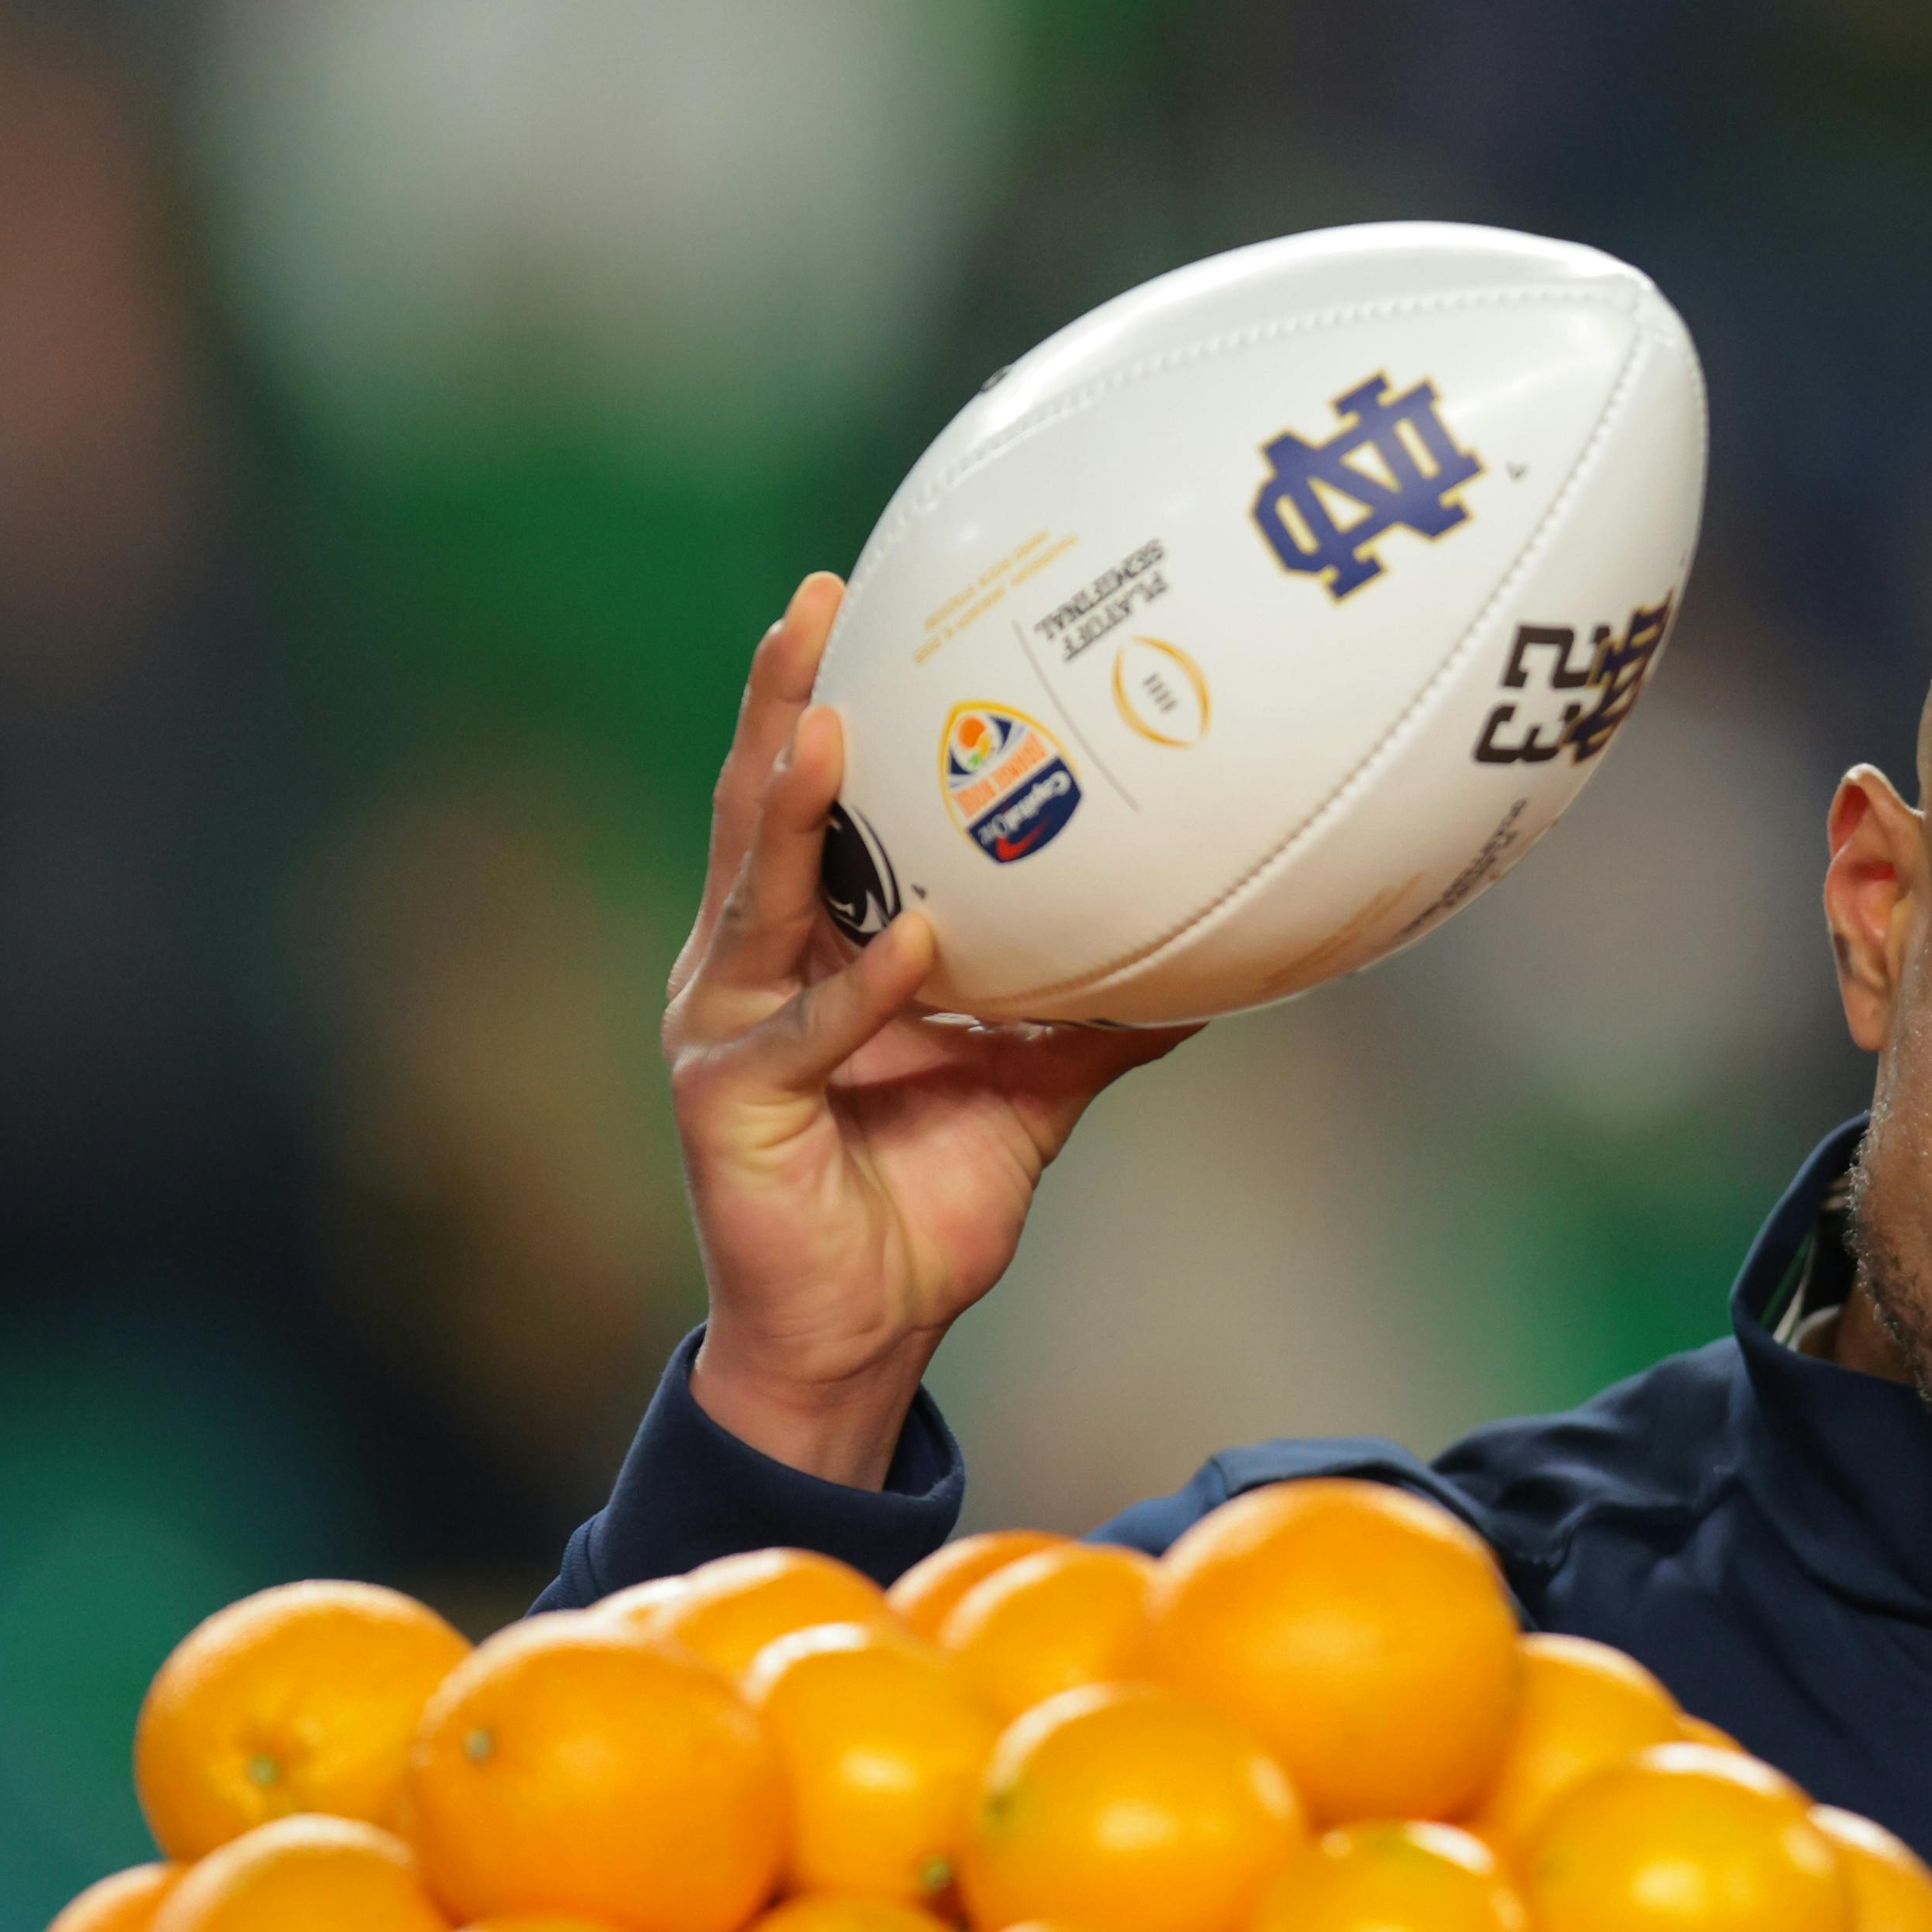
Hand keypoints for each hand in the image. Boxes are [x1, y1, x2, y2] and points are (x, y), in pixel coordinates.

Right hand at [665, 575, 1192, 1483]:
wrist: (864, 1331)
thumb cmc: (923, 1200)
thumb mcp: (1032, 1089)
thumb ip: (1093, 1018)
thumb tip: (1207, 962)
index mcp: (802, 947)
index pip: (804, 802)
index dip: (816, 701)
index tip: (850, 599)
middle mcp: (746, 969)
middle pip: (756, 811)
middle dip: (781, 704)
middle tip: (815, 604)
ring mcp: (724, 1029)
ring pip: (754, 896)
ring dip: (790, 808)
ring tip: (830, 726)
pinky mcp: (730, 1103)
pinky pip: (805, 1030)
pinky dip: (861, 985)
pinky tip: (913, 939)